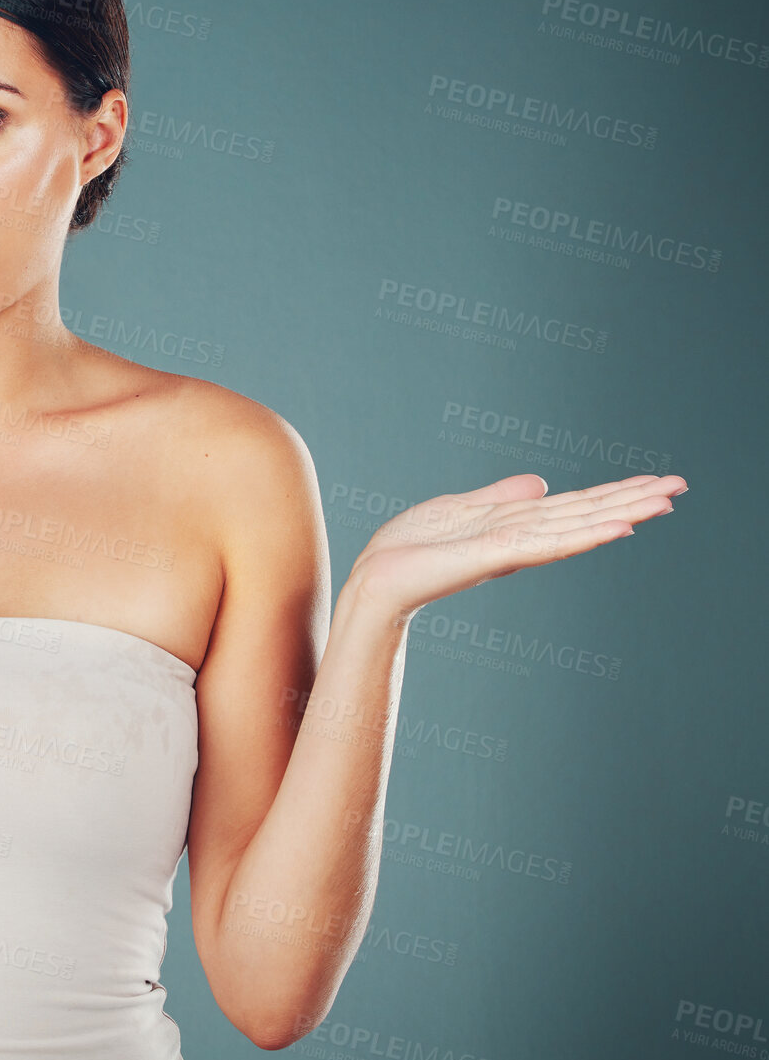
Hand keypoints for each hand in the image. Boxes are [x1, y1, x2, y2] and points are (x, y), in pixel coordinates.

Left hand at [348, 471, 686, 620]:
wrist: (377, 578)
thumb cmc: (410, 548)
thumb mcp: (459, 508)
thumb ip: (502, 496)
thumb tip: (542, 482)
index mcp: (514, 525)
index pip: (573, 506)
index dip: (613, 493)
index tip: (655, 481)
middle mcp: (521, 538)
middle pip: (585, 514)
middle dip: (631, 499)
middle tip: (681, 486)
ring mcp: (511, 548)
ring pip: (575, 526)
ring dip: (620, 512)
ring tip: (664, 501)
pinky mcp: (494, 556)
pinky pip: (545, 544)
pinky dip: (582, 535)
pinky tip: (616, 528)